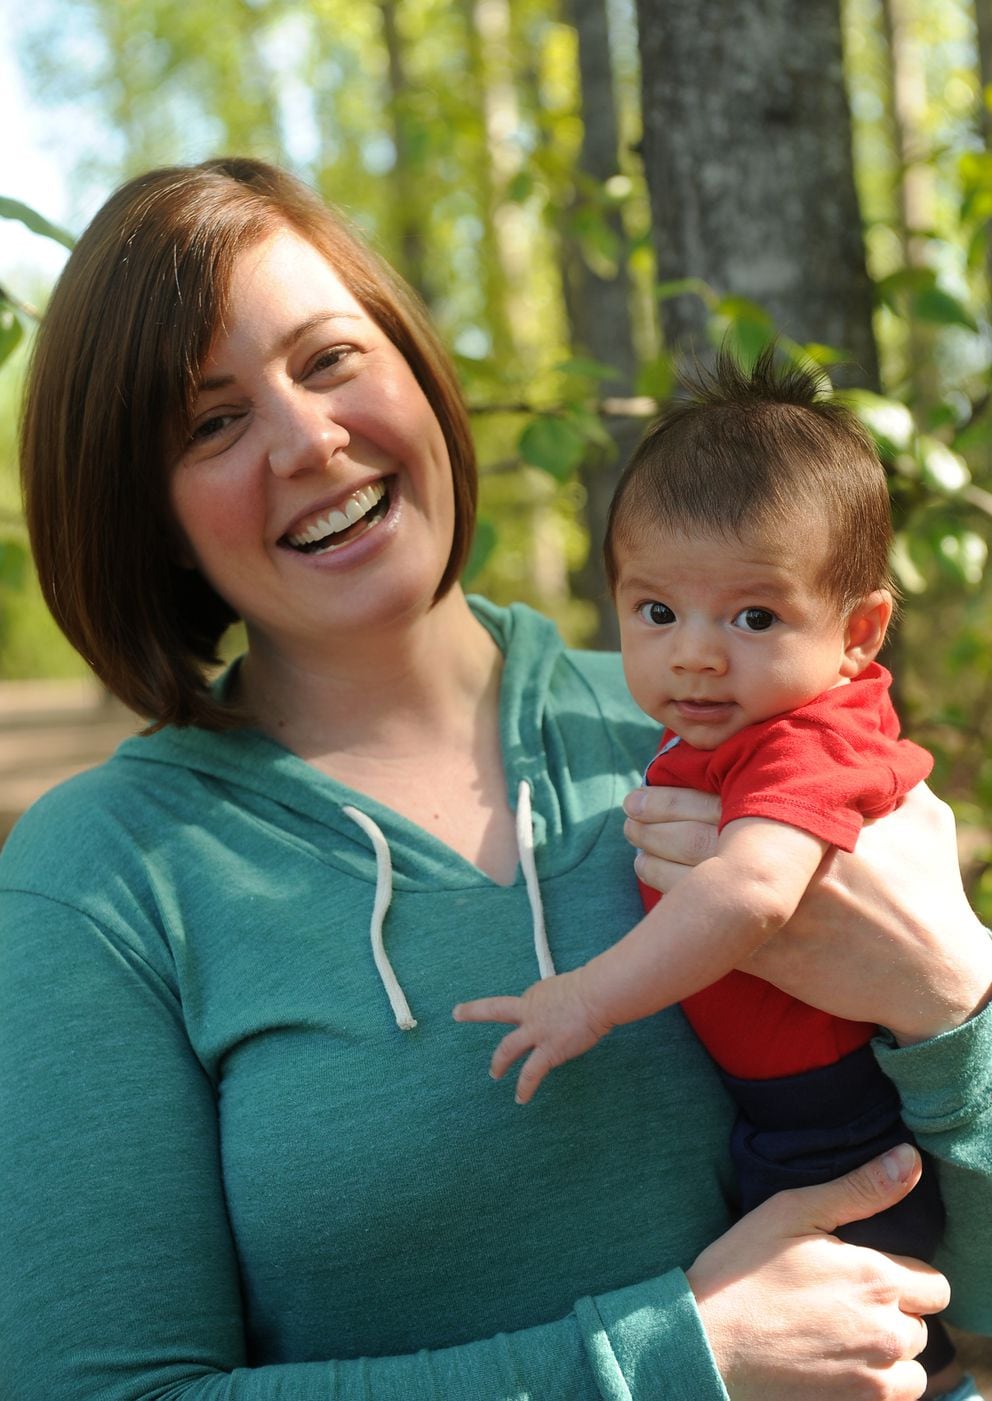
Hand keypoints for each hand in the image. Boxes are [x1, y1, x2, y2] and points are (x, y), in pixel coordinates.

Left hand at [452, 969, 611, 1102]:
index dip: (530, 1014)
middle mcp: (530, 1011)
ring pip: (507, 1048)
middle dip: (474, 1012)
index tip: (537, 1019)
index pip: (525, 1006)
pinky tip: (521, 1098)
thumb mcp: (571, 988)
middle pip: (495, 1010)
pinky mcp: (548, 1050)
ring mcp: (536, 1031)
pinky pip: (531, 1073)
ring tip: (494, 1074)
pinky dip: (525, 1087)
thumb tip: (572, 1007)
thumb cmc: (593, 989)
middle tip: (460, 1013)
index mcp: (536, 995)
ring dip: (499, 1062)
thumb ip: (563, 1001)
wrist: (597, 996)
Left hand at [625, 782, 991, 1041]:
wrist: (933, 974)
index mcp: (815, 824)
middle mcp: (786, 865)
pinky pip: (702, 927)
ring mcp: (773, 913)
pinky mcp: (767, 957)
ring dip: (651, 858)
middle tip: (629, 809)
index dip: (677, 787)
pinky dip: (671, 905)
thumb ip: (881, 773)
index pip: (725, 794)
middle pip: (694, 834)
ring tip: (635, 841)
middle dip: (651, 819)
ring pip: (688, 881)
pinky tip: (656, 887)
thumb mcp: (918, 816)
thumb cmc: (928, 888)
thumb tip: (863, 736)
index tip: (650, 777)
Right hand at [689, 1144, 949, 1399]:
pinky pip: (896, 1397)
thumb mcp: (794, 1211)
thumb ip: (860, 1189)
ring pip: (912, 1365)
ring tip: (846, 1333)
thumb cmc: (742, 1270)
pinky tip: (841, 1362)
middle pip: (923, 1324)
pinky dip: (878, 1382)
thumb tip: (909, 1159)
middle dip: (896, 1311)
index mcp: (877, 1278)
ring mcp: (874, 1377)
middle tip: (849, 1300)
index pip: (934, 1284)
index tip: (868, 1272)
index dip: (904, 1274)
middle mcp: (887, 1331)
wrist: (706, 1340)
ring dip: (890, 1351)